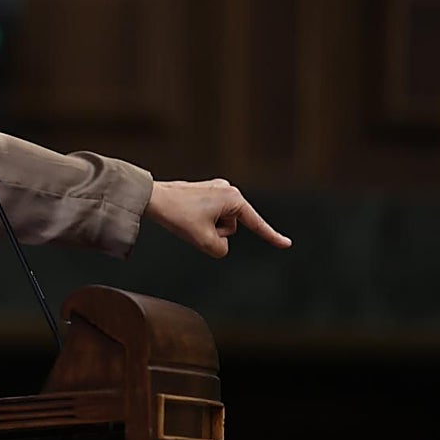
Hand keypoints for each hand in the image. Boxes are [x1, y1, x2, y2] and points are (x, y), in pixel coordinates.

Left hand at [145, 179, 290, 257]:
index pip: (256, 224)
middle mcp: (228, 190)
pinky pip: (208, 217)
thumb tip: (220, 244)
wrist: (152, 198)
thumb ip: (221, 250)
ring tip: (187, 218)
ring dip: (205, 228)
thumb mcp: (205, 241)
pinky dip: (198, 222)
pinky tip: (185, 215)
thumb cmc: (178, 215)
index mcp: (233, 198)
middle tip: (193, 225)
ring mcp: (216, 190)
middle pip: (230, 228)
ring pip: (218, 224)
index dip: (272, 237)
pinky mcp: (204, 193)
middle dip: (214, 233)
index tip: (287, 244)